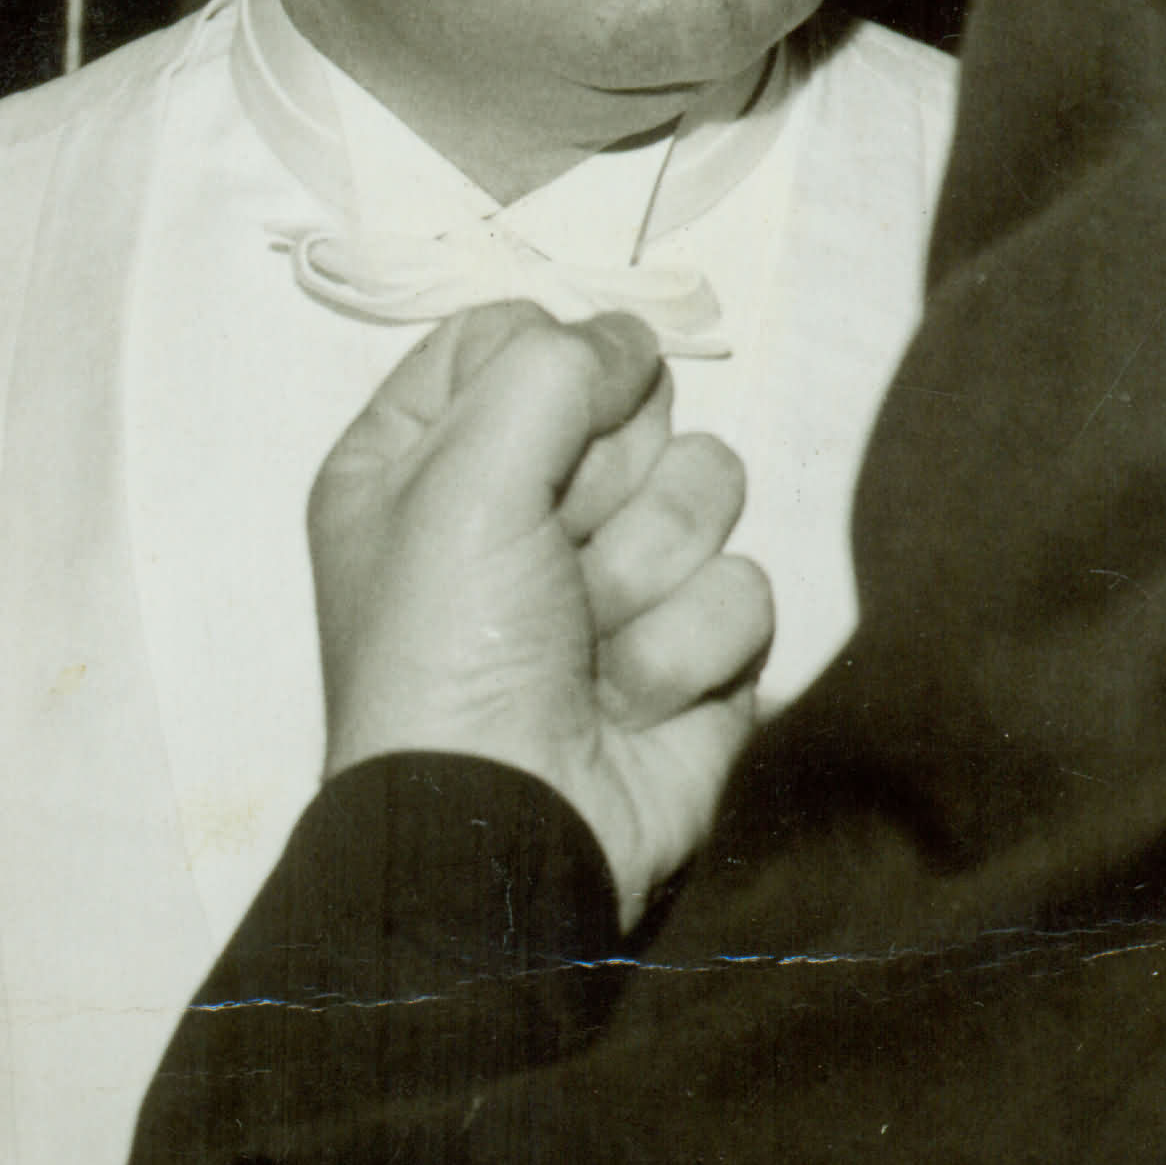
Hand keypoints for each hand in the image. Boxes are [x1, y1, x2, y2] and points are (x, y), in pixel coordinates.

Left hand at [309, 303, 772, 924]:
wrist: (511, 830)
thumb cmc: (451, 657)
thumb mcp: (460, 478)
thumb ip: (553, 367)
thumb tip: (632, 340)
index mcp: (422, 459)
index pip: (514, 334)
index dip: (548, 367)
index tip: (532, 426)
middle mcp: (514, 507)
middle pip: (629, 404)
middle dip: (605, 483)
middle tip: (552, 556)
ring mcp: (612, 577)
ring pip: (707, 486)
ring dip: (649, 571)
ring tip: (587, 642)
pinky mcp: (692, 645)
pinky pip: (743, 585)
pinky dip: (688, 647)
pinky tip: (628, 701)